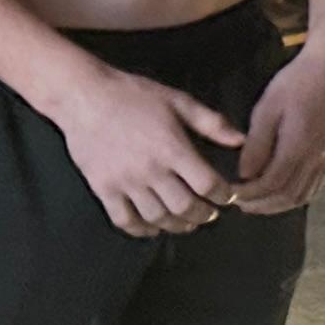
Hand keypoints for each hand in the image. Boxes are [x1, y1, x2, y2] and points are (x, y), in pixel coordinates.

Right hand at [49, 64, 243, 236]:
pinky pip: (125, 220)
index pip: (207, 184)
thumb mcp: (178, 101)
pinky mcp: (103, 189)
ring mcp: (125, 182)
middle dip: (204, 214)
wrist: (84, 97)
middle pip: (185, 206)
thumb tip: (240, 139)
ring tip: (187, 222)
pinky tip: (153, 227)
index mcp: (172, 148)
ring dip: (177, 225)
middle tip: (211, 213)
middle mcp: (150, 170)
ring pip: (157, 217)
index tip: (228, 196)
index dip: (224, 195)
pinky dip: (142, 230)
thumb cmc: (133, 95)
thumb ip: (211, 123)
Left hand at [229, 45, 324, 214]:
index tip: (231, 194)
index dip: (250, 194)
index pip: (271, 184)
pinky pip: (315, 186)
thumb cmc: (295, 84)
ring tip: (258, 203)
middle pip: (288, 196)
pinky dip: (296, 196)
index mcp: (298, 146)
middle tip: (240, 204)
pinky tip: (282, 193)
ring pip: (304, 195)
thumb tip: (245, 173)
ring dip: (279, 205)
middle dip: (262, 205)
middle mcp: (315, 157)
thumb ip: (256, 145)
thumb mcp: (266, 109)